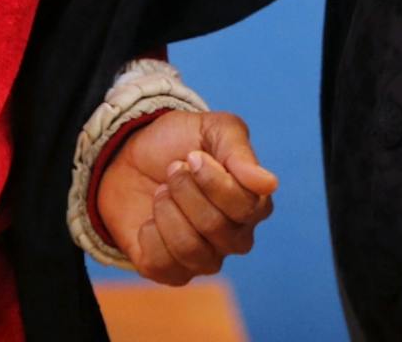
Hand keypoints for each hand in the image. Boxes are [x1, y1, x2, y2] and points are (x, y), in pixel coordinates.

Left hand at [95, 109, 277, 285]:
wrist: (132, 155)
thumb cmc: (180, 142)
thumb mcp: (212, 129)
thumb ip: (239, 151)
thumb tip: (269, 184)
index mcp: (253, 205)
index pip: (245, 206)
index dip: (212, 180)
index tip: (191, 155)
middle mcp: (235, 238)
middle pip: (215, 226)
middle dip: (185, 190)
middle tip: (173, 169)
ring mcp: (204, 258)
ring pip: (189, 248)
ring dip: (166, 210)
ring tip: (161, 191)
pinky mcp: (171, 272)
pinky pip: (162, 264)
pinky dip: (148, 233)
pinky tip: (150, 218)